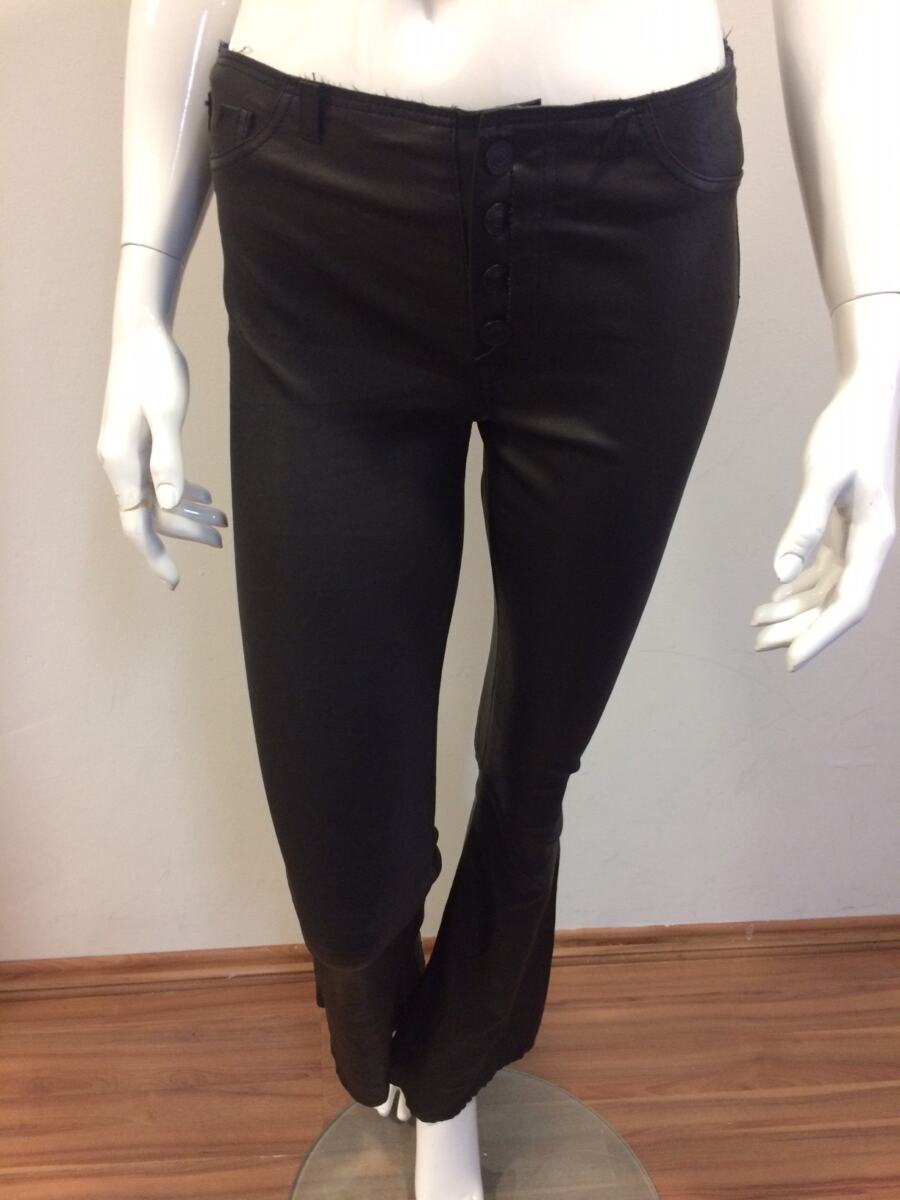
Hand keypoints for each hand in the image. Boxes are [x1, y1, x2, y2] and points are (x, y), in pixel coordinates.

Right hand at [97, 320, 227, 588]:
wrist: (141, 333)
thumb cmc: (155, 370)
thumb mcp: (166, 415)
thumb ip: (169, 460)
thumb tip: (169, 504)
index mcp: (122, 463)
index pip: (137, 524)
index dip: (156, 555)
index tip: (175, 580)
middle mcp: (119, 463)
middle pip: (151, 515)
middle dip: (185, 532)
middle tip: (221, 542)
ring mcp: (128, 453)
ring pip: (157, 498)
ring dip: (189, 514)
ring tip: (222, 524)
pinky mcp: (139, 441)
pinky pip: (159, 479)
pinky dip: (183, 492)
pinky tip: (207, 499)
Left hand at [750, 373, 896, 670]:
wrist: (865, 402)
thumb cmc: (847, 435)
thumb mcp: (823, 478)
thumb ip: (803, 526)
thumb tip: (780, 574)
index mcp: (874, 540)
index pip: (848, 603)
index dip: (820, 635)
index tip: (790, 661)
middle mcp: (870, 547)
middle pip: (834, 603)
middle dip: (798, 628)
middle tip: (757, 644)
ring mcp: (858, 540)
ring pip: (826, 590)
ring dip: (793, 611)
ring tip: (756, 626)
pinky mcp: (844, 529)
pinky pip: (822, 570)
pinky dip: (797, 587)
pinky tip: (773, 597)